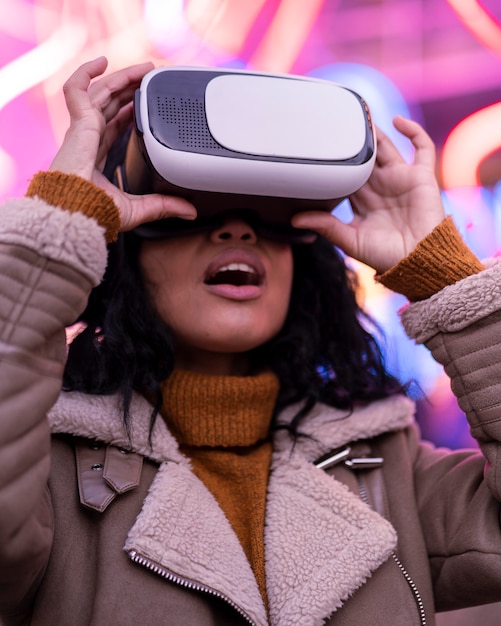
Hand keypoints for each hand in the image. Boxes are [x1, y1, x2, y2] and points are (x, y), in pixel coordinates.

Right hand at [50, 57, 196, 230]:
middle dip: (129, 89)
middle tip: (150, 78)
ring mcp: (82, 129)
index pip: (113, 126)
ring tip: (143, 69)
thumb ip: (163, 206)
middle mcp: (88, 139)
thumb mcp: (138, 209)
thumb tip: (189, 211)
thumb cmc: (95, 213)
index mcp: (97, 156)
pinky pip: (76, 89)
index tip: (144, 104)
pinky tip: (102, 61)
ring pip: (101, 93)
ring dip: (122, 78)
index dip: (128, 112)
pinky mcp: (79, 123)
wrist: (77, 211)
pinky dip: (85, 72)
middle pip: (110, 104)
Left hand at [291, 116, 444, 273]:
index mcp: (363, 200)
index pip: (345, 174)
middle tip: (335, 121)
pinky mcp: (421, 177)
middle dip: (352, 140)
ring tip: (360, 113)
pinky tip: (397, 121)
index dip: (335, 161)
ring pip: (385, 147)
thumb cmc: (386, 257)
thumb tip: (295, 220)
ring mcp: (401, 179)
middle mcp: (380, 186)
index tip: (318, 146)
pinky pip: (421, 148)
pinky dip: (412, 131)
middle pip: (363, 156)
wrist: (419, 262)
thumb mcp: (350, 240)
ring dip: (375, 131)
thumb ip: (326, 226)